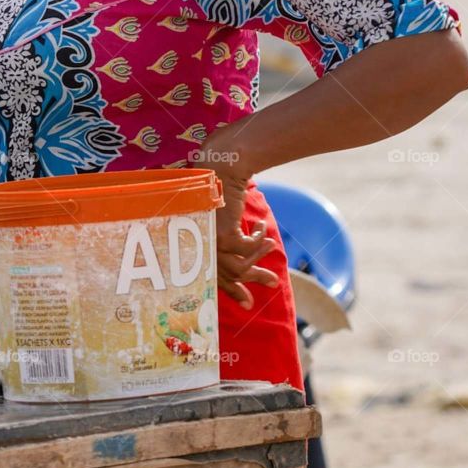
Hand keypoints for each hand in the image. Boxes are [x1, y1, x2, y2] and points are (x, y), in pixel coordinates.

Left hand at [192, 132, 278, 309]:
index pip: (212, 276)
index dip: (231, 290)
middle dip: (253, 279)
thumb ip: (224, 232)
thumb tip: (241, 247)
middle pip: (229, 275)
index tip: (247, 302)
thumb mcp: (219, 214)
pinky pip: (249, 249)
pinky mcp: (224, 236)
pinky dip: (259, 240)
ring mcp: (210, 244)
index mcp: (195, 243)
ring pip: (242, 266)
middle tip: (272, 283)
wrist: (220, 165)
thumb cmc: (217, 185)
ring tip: (271, 245)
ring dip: (261, 256)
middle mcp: (199, 247)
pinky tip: (261, 228)